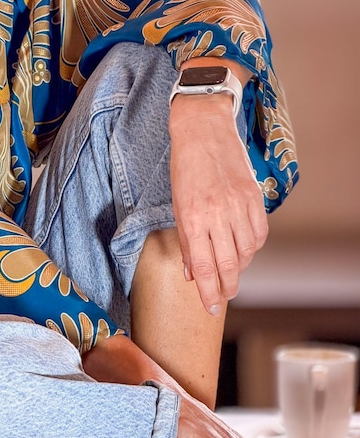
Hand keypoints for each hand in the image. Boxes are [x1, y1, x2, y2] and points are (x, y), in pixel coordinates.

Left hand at [169, 91, 267, 312]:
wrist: (203, 129)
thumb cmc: (184, 166)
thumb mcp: (176, 203)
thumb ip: (185, 240)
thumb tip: (193, 273)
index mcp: (192, 218)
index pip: (204, 266)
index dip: (208, 292)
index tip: (209, 308)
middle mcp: (217, 214)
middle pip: (229, 265)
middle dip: (227, 286)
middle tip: (224, 296)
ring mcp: (238, 205)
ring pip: (247, 251)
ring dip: (240, 266)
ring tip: (232, 270)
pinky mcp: (254, 196)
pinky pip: (259, 233)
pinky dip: (253, 246)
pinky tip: (244, 248)